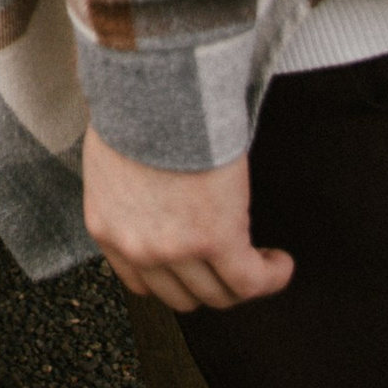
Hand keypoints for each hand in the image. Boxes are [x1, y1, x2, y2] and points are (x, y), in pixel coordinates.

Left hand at [82, 128, 293, 311]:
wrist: (151, 90)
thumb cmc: (134, 110)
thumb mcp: (113, 165)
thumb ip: (130, 197)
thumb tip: (153, 200)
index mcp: (107, 228)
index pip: (142, 284)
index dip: (176, 280)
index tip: (196, 267)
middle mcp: (137, 248)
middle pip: (183, 297)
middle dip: (210, 284)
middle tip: (233, 265)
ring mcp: (176, 248)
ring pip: (220, 294)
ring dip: (246, 282)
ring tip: (263, 263)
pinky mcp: (215, 238)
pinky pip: (251, 280)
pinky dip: (272, 276)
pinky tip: (280, 262)